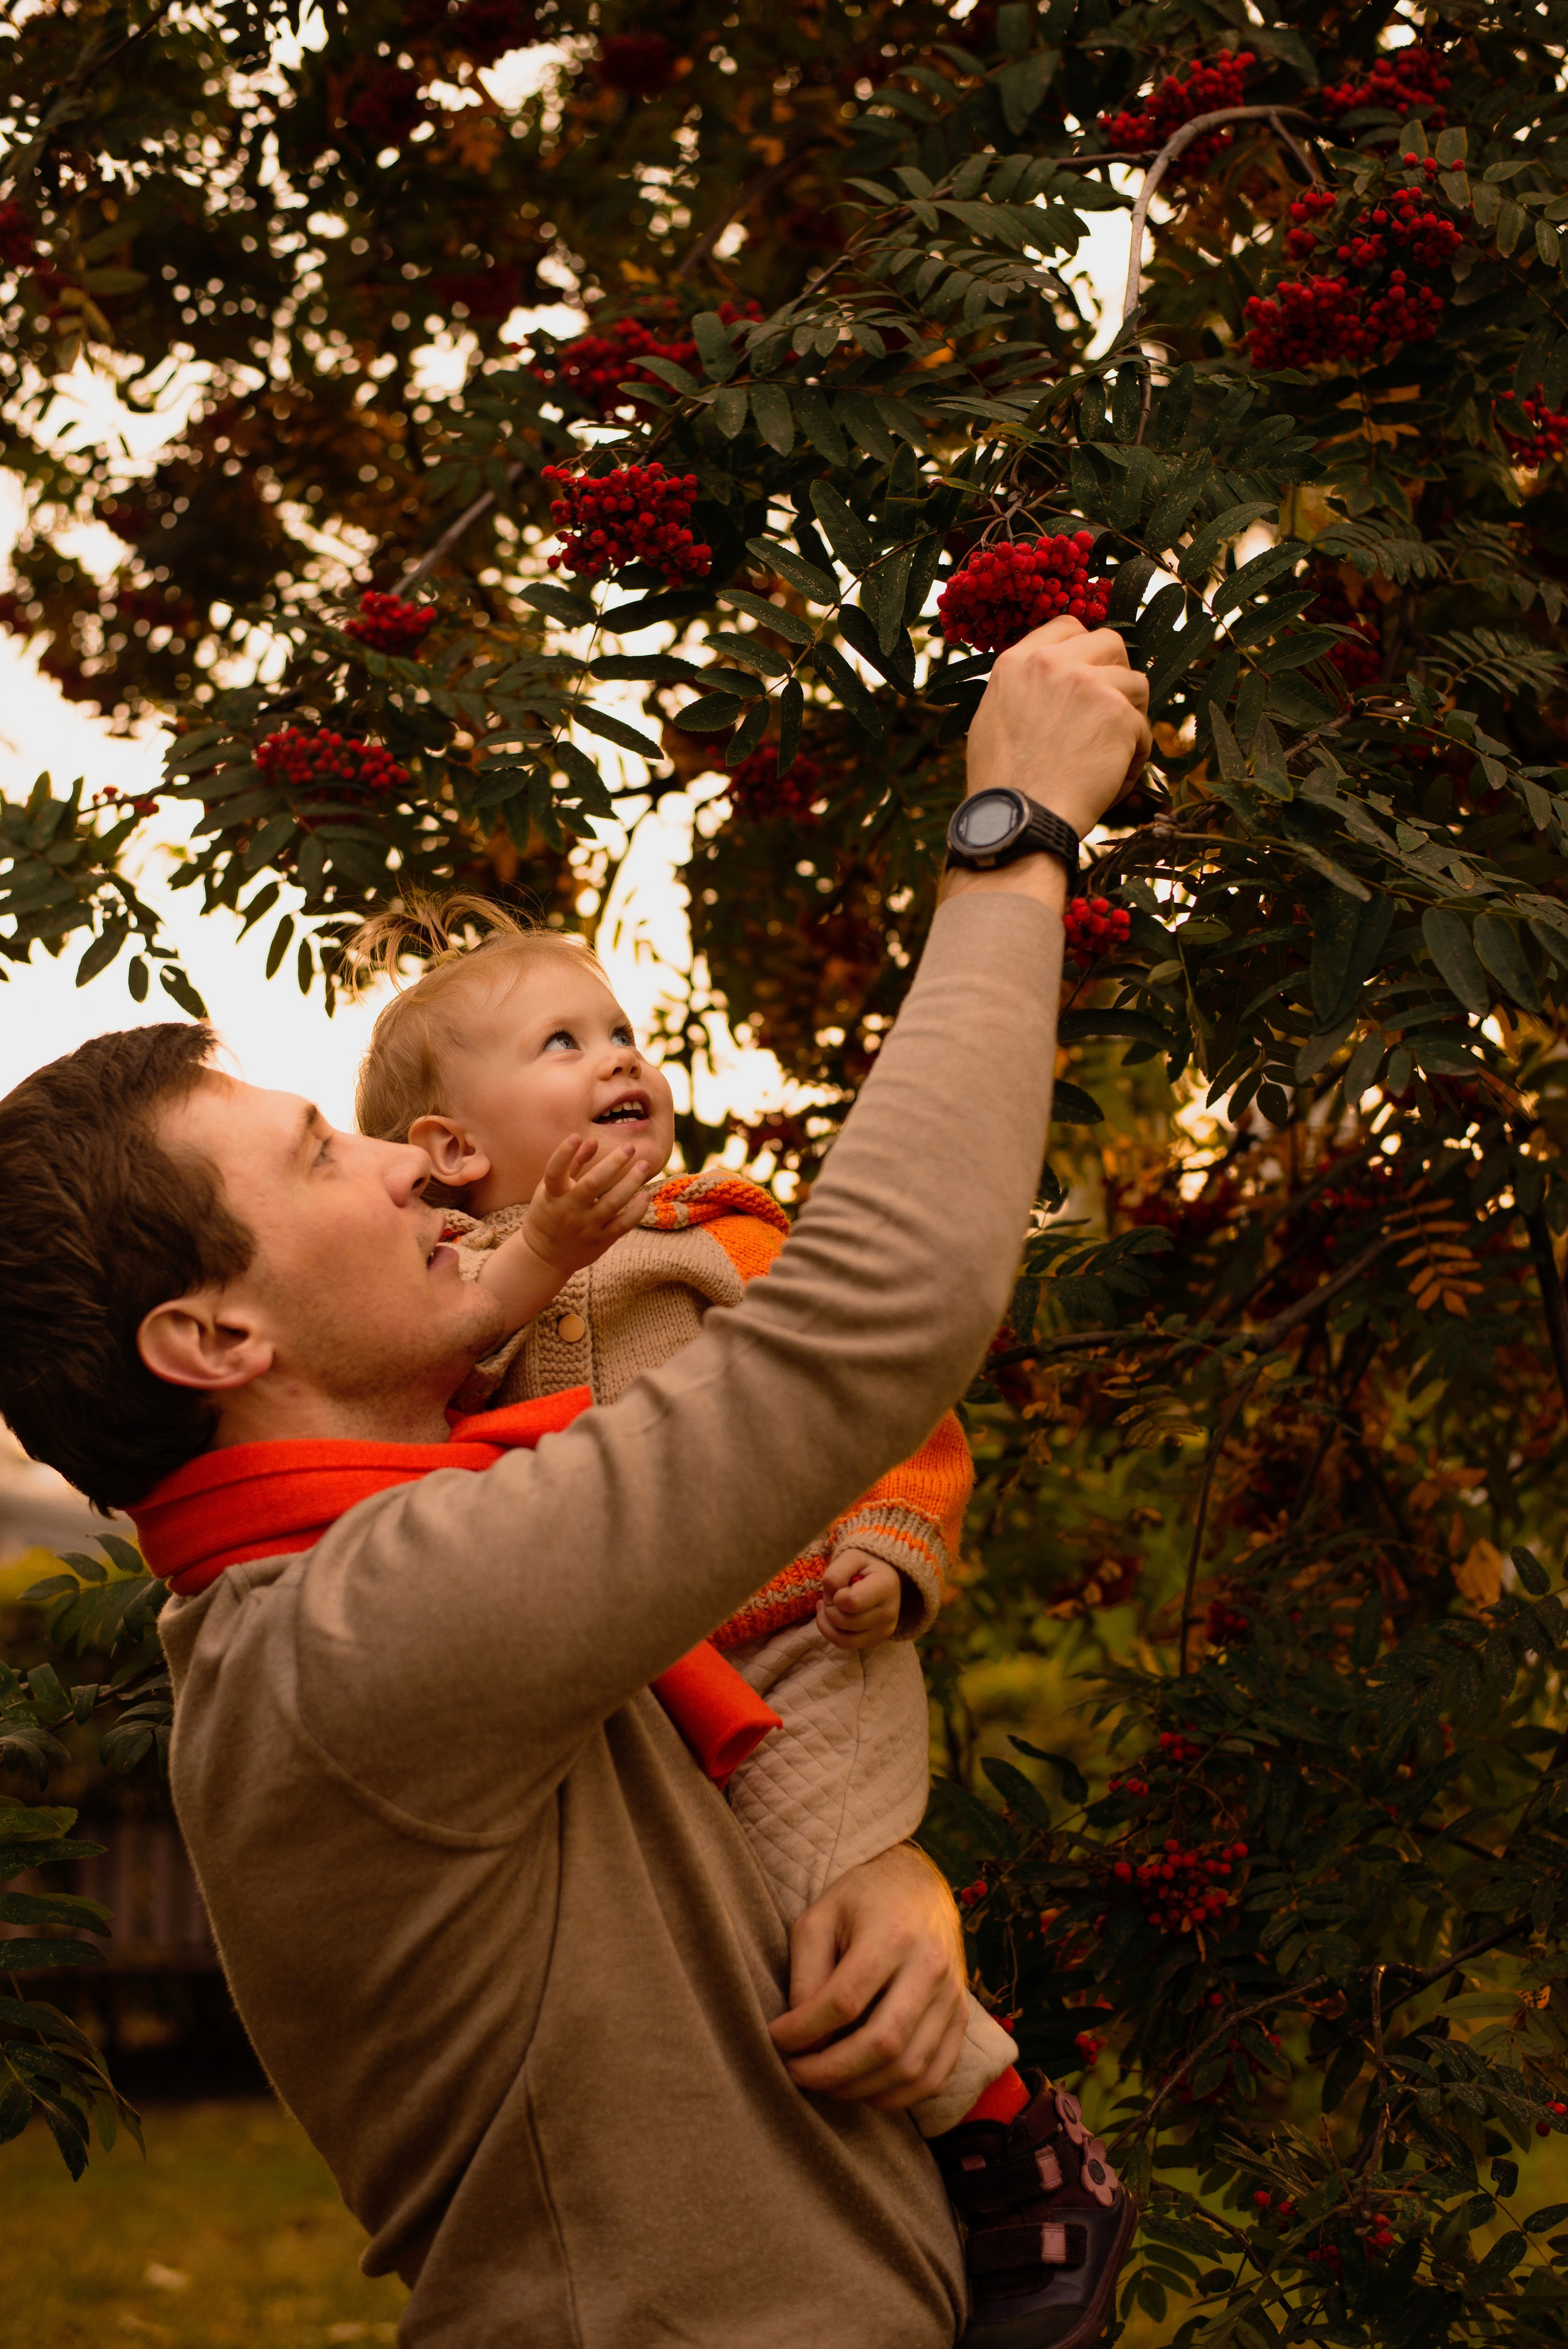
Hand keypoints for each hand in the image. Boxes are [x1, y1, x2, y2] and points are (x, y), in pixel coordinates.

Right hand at [476, 1135, 648, 1332]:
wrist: (544, 1257)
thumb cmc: (549, 1214)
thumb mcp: (551, 1190)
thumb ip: (572, 1164)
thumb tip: (591, 1141)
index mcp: (552, 1195)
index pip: (554, 1172)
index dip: (563, 1154)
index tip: (575, 1136)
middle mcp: (568, 1211)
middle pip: (592, 1185)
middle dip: (613, 1164)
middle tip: (630, 1147)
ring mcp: (585, 1227)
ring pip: (612, 1203)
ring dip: (630, 1183)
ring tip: (643, 1165)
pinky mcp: (600, 1241)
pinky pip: (622, 1225)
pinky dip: (635, 1210)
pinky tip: (645, 1195)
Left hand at [769, 1844, 967, 2107]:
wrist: (919, 1884)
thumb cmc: (860, 1900)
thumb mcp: (819, 1918)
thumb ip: (806, 1974)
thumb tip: (800, 2036)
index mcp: (892, 1934)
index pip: (844, 2001)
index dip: (803, 2031)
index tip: (776, 2038)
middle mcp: (930, 1967)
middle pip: (881, 2043)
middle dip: (829, 2071)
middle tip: (795, 2072)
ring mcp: (952, 1996)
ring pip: (909, 2068)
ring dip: (859, 2089)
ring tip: (823, 2082)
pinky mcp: (961, 2018)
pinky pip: (935, 2077)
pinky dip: (896, 2096)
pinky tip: (862, 2088)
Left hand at [816, 1549, 902, 1651]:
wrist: (883, 1576)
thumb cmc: (865, 1564)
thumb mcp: (850, 1557)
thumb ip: (836, 1572)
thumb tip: (830, 1595)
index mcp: (886, 1586)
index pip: (851, 1602)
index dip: (836, 1594)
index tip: (840, 1585)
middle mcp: (889, 1613)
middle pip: (843, 1621)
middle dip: (830, 1606)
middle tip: (834, 1593)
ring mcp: (884, 1630)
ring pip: (842, 1638)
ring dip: (828, 1620)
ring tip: (832, 1605)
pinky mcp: (876, 1641)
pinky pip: (845, 1644)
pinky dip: (830, 1632)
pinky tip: (831, 1616)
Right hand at [965, 615, 1151, 838]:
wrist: (1019, 820)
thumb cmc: (1003, 785)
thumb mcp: (994, 719)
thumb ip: (1026, 689)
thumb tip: (1056, 682)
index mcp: (1018, 661)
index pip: (1068, 625)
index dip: (1086, 649)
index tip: (1090, 674)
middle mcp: (1054, 662)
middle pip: (1112, 643)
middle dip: (1117, 675)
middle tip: (1109, 712)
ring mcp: (1090, 684)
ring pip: (1136, 684)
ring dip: (1130, 718)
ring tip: (1109, 756)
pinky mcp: (1119, 714)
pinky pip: (1143, 729)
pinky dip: (1133, 758)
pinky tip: (1111, 782)